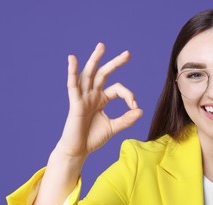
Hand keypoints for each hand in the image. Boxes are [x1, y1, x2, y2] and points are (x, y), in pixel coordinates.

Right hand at [57, 43, 142, 157]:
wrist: (78, 151)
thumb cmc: (92, 139)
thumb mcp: (113, 127)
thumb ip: (126, 119)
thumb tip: (140, 110)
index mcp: (101, 99)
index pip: (118, 89)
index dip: (129, 95)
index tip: (135, 107)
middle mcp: (92, 95)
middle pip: (104, 74)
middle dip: (115, 63)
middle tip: (128, 54)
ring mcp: (83, 98)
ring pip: (89, 74)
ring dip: (95, 59)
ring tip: (102, 46)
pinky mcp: (75, 103)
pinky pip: (72, 85)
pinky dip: (71, 71)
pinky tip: (72, 58)